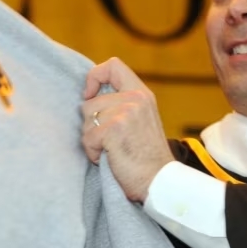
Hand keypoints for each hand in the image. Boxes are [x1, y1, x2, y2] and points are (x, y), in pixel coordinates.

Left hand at [81, 57, 173, 202]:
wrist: (160, 181)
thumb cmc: (146, 156)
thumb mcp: (141, 119)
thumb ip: (122, 103)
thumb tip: (89, 96)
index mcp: (142, 93)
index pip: (113, 65)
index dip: (94, 77)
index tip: (89, 96)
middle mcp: (135, 99)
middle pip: (89, 102)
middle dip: (92, 125)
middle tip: (112, 142)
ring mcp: (125, 113)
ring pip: (86, 121)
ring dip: (93, 141)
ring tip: (114, 151)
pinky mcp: (113, 129)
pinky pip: (87, 138)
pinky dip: (94, 153)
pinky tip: (111, 159)